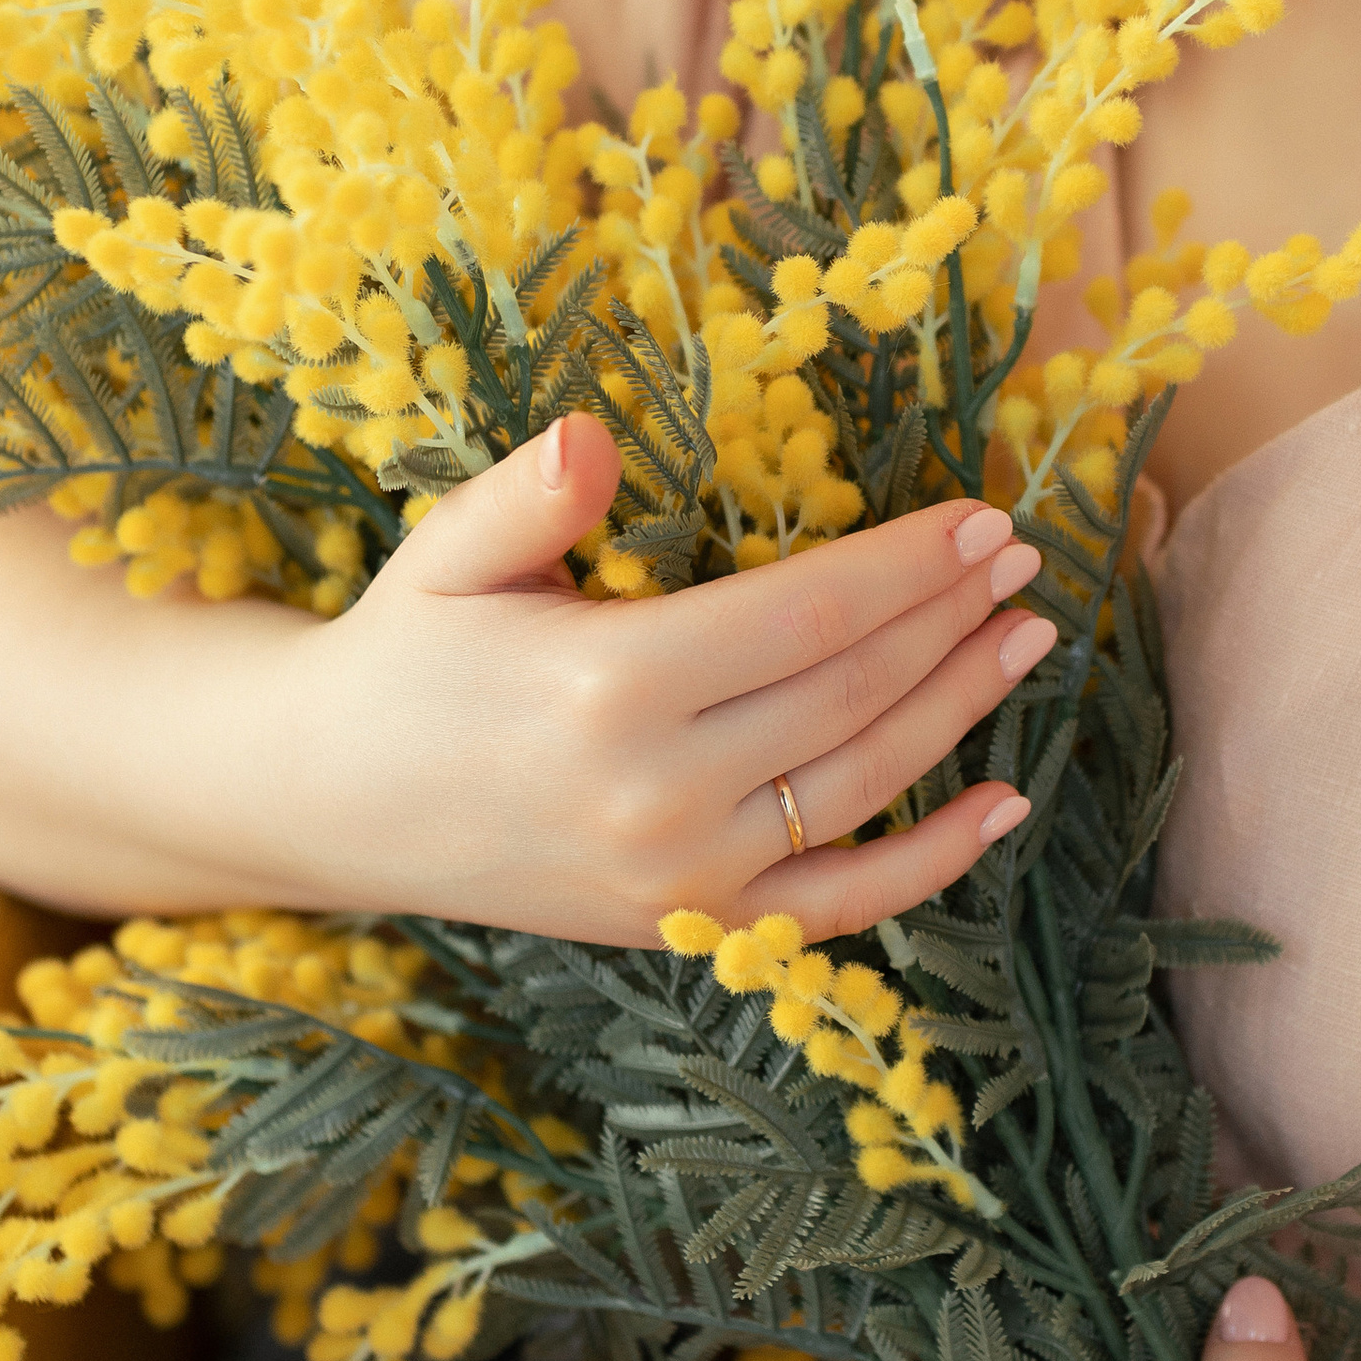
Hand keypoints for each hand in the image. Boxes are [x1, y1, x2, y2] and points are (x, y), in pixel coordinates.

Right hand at [275, 413, 1052, 942]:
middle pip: (852, 694)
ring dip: (961, 709)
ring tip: (1026, 639)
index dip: (908, 566)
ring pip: (864, 785)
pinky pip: (840, 908)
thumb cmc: (404, 654)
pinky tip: (1004, 803)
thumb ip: (527, 497)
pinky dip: (934, 862)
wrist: (334, 804)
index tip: (982, 518)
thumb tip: (593, 436)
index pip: (807, 616)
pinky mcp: (686, 924)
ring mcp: (679, 874)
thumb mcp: (446, 556)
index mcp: (609, 686)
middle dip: (950, 620)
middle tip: (1022, 561)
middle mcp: (658, 793)